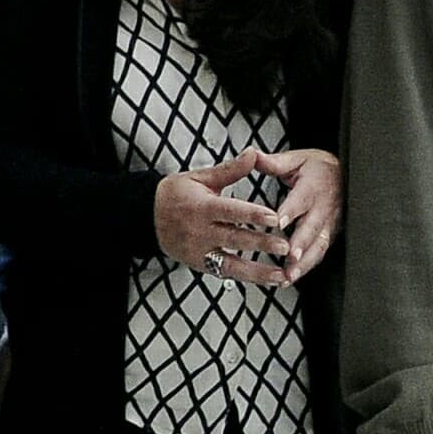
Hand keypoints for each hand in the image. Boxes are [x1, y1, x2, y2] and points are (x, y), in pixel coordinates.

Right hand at [154, 151, 297, 285]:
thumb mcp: (200, 178)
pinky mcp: (199, 264)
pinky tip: (268, 280)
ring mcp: (199, 251)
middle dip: (261, 244)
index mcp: (200, 207)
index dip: (252, 214)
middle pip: (234, 238)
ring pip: (232, 264)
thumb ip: (230, 170)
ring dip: (258, 271)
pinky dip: (248, 278)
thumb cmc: (175, 194)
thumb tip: (253, 153)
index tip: (274, 217)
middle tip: (286, 246)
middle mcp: (199, 231)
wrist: (146, 216)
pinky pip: (226, 273)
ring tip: (282, 275)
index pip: (230, 211)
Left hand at [263, 150, 343, 283]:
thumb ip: (274, 162)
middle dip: (301, 244)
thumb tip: (252, 155)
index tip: (278, 222)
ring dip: (305, 262)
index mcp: (313, 186)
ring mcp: (330, 223)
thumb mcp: (297, 159)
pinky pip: (321, 252)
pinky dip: (308, 267)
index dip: (291, 211)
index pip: (301, 200)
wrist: (345, 174)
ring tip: (289, 276)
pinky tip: (292, 277)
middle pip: (312, 228)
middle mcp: (324, 207)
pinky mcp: (331, 234)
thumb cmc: (317, 168)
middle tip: (289, 258)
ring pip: (319, 245)